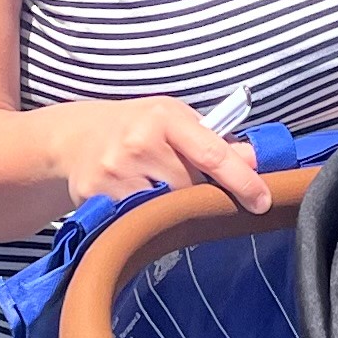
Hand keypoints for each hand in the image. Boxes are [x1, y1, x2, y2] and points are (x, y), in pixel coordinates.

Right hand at [41, 97, 272, 214]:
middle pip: (191, 188)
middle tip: (190, 187)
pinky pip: (137, 220)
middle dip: (199, 193)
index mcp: (164, 118)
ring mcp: (115, 171)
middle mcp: (139, 142)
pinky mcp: (96, 196)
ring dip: (172, 208)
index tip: (263, 202)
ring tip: (159, 191)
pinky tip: (138, 203)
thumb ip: (214, 140)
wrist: (75, 138)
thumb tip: (255, 159)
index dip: (242, 182)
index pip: (213, 155)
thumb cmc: (137, 126)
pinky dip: (145, 218)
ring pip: (166, 209)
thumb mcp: (175, 120)